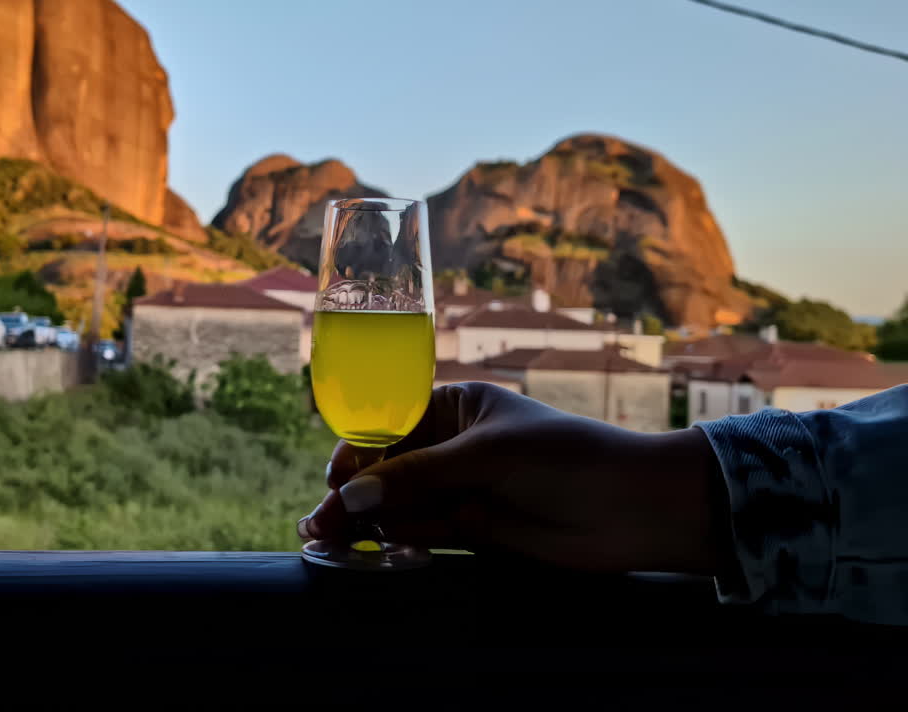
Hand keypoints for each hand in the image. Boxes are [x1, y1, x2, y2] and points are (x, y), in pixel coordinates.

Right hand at [299, 383, 725, 573]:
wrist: (635, 510)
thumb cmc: (566, 458)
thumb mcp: (487, 455)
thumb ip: (417, 476)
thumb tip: (352, 494)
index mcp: (456, 406)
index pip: (389, 422)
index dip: (357, 449)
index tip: (334, 477)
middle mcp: (452, 445)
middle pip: (386, 467)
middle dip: (352, 490)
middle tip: (319, 520)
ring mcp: (460, 488)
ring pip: (397, 503)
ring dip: (363, 520)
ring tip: (326, 540)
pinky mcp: (471, 529)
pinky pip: (419, 532)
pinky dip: (392, 540)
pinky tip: (366, 549)